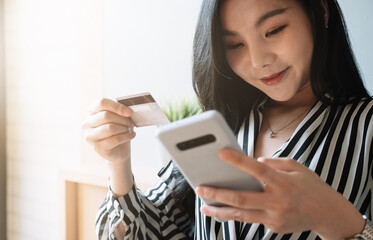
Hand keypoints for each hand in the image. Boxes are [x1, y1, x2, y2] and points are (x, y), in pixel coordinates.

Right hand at [82, 98, 135, 163]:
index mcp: (91, 111)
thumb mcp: (118, 117)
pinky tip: (131, 135)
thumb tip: (128, 111)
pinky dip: (126, 136)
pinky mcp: (97, 147)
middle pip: (106, 116)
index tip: (129, 112)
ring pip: (110, 128)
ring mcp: (90, 136)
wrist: (119, 150)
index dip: (117, 106)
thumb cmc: (118, 130)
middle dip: (123, 119)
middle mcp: (87, 124)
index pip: (102, 103)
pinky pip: (115, 139)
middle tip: (131, 123)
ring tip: (129, 129)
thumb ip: (120, 111)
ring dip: (124, 128)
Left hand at [195, 149, 364, 237]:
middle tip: (199, 188)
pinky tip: (226, 208)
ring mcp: (275, 218)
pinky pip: (253, 218)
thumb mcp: (297, 167)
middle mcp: (277, 202)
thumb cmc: (311, 185)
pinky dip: (239, 213)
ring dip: (220, 211)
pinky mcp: (274, 228)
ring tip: (204, 206)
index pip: (257, 170)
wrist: (328, 214)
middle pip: (241, 199)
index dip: (239, 161)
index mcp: (283, 182)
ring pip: (241, 215)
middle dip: (217, 194)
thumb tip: (255, 163)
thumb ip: (274, 164)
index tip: (221, 152)